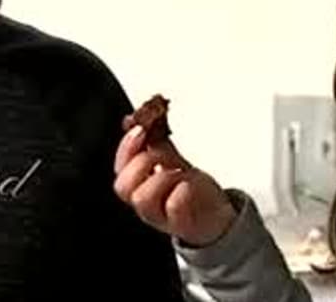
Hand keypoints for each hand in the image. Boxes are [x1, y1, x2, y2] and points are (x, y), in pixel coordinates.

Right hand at [113, 124, 237, 246]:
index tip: (140, 129)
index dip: (126, 148)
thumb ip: (157, 142)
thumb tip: (147, 115)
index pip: (120, 169)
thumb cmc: (192, 191)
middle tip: (163, 156)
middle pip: (124, 187)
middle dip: (141, 163)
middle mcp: (145, 204)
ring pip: (143, 198)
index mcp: (140, 188)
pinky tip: (189, 183)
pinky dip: (181, 189)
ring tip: (180, 171)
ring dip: (162, 177)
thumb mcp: (172, 161)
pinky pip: (174, 205)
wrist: (215, 217)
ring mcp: (161, 216)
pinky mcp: (181, 222)